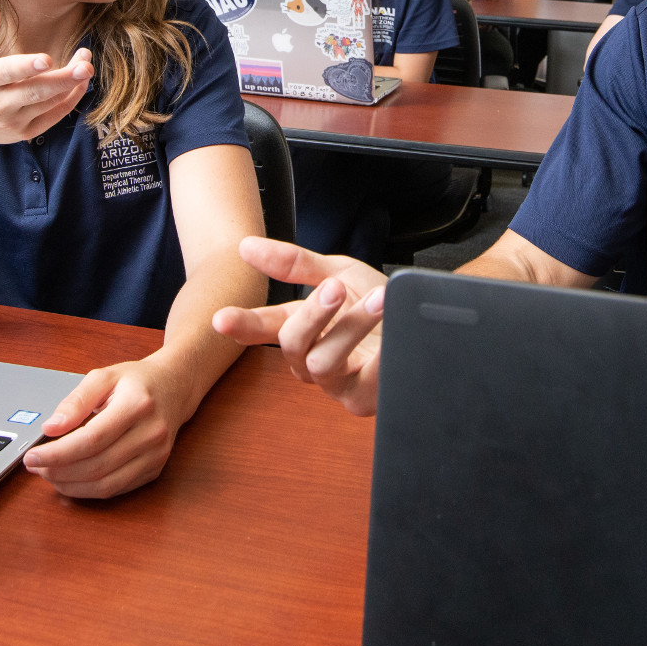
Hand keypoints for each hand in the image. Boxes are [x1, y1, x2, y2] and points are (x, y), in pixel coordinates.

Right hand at [0, 5, 93, 156]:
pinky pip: (54, 116)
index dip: (27, 67)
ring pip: (48, 103)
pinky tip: (81, 82)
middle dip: (62, 79)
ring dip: (72, 84)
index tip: (47, 59)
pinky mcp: (26, 132)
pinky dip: (70, 99)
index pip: (7, 72)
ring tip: (87, 64)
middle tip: (85, 65)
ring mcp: (14, 121)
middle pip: (35, 92)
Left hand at [22, 359, 191, 497]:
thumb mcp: (103, 377)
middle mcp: (151, 433)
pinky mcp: (155, 469)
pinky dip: (88, 490)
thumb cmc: (137, 381)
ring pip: (106, 484)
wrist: (175, 387)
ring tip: (49, 474)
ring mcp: (156, 455)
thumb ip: (76, 401)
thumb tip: (51, 428)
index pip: (91, 439)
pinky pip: (116, 489)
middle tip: (35, 466)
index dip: (57, 453)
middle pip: (96, 466)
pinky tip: (71, 479)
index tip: (32, 456)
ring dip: (71, 485)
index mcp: (137, 405)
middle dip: (59, 471)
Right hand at [212, 238, 387, 416]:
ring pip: (322, 362)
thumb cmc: (379, 303)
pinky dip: (376, 356)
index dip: (242, 324)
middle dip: (311, 314)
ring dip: (350, 327)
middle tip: (334, 287)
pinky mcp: (363, 398)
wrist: (425, 325)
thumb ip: (295, 264)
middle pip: (292, 344)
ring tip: (380, 300)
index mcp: (302, 327)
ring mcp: (336, 383)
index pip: (264, 326)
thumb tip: (246, 247)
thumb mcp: (340, 273)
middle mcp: (311, 359)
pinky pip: (360, 382)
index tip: (220, 320)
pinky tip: (390, 336)